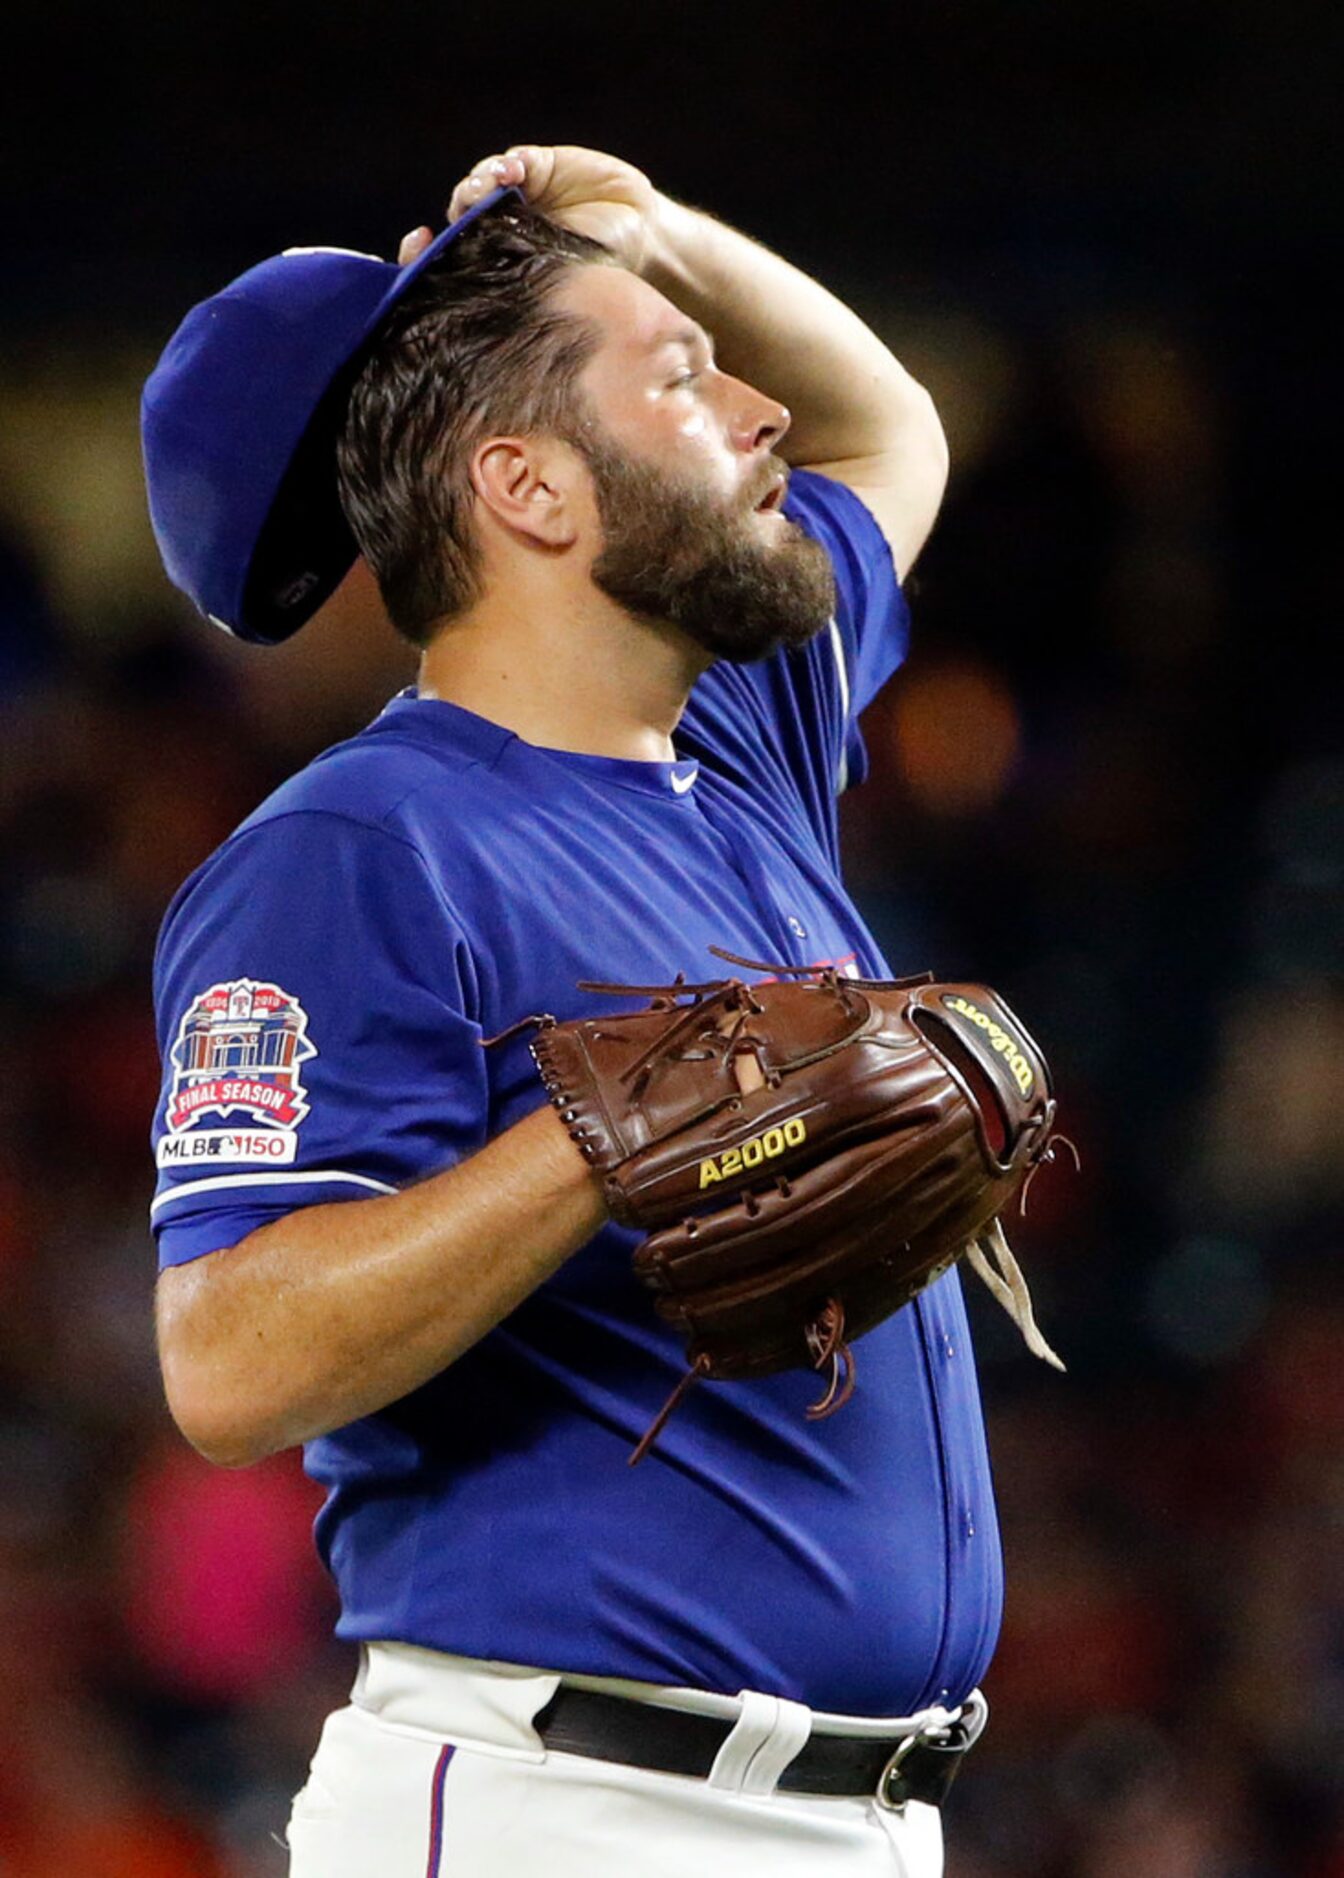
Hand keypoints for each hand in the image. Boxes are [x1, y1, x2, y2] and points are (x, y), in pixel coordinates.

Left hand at [397, 144, 658, 272]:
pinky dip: (505, 165)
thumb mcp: (559, 292)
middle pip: (457, 218)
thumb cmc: (601, 279)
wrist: (645, 241)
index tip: (418, 244)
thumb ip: (518, 290)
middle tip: (461, 213)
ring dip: (477, 184)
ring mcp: (517, 196)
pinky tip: (512, 172)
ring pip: (478, 185)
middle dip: (453, 213)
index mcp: (496, 268)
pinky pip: (511, 162)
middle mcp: (498, 232)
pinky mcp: (536, 166)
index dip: (424, 253)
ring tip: (488, 187)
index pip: (448, 262)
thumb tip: (471, 314)